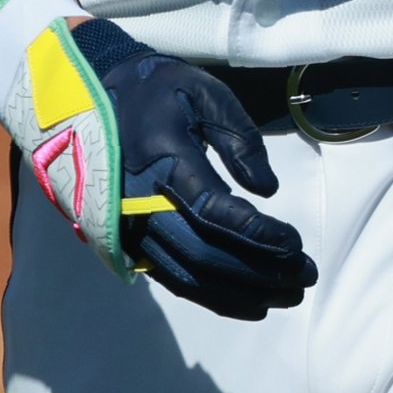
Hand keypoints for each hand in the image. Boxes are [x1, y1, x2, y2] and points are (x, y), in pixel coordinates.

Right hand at [0, 0, 316, 319]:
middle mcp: (141, 200)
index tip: (296, 242)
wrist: (87, 96)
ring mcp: (131, 226)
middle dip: (261, 271)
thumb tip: (267, 190)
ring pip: (191, 275)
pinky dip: (214, 296)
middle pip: (205, 254)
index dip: (258, 234)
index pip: (214, 210)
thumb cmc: (153, 89)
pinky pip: (174, 279)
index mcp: (161, 157)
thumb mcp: (201, 91)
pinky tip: (250, 303)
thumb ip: (238, 136)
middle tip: (304, 276)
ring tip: (288, 294)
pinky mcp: (129, 240)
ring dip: (244, 291)